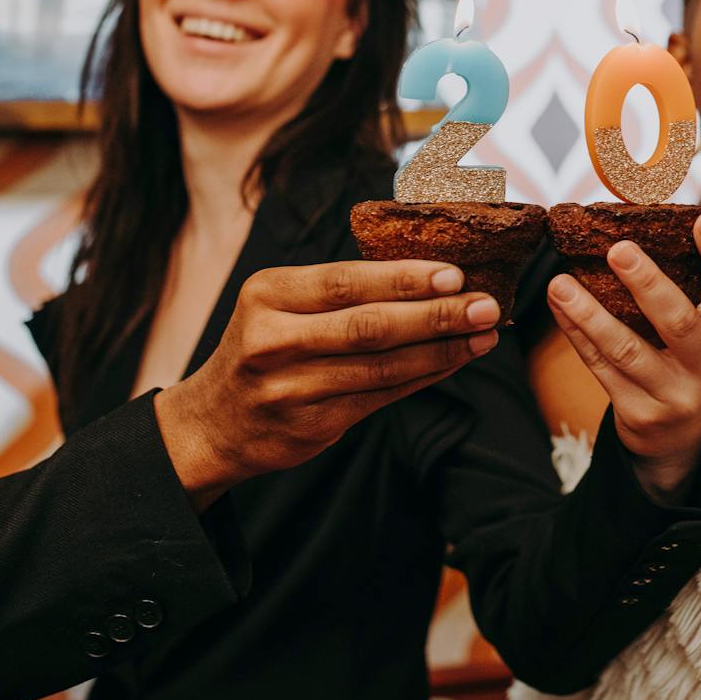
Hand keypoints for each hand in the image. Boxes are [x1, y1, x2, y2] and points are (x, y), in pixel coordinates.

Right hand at [155, 260, 501, 505]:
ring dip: (442, 349)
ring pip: (381, 368)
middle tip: (486, 305)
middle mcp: (274, 340)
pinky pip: (380, 398)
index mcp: (268, 294)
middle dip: (437, 314)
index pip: (345, 282)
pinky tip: (455, 360)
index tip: (455, 273)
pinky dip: (424, 376)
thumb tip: (432, 274)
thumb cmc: (265, 347)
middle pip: (369, 326)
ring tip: (484, 334)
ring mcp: (290, 388)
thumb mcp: (280, 304)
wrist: (214, 422)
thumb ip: (342, 292)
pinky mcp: (310, 426)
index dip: (403, 279)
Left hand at [545, 210, 700, 500]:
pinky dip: (577, 335)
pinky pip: (602, 368)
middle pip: (678, 323)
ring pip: (627, 350)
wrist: (679, 441)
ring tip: (560, 283)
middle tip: (617, 249)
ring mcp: (675, 396)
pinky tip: (561, 308)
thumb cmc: (694, 365)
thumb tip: (685, 218)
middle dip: (646, 284)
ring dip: (589, 313)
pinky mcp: (640, 415)